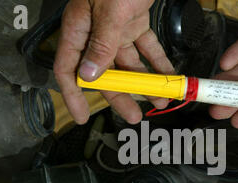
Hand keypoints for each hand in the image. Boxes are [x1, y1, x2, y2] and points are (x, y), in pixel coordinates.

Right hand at [54, 0, 174, 124]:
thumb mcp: (110, 10)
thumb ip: (100, 43)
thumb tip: (88, 76)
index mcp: (80, 29)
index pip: (68, 70)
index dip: (73, 95)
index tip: (81, 116)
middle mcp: (95, 32)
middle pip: (104, 73)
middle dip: (121, 96)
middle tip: (135, 116)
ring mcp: (116, 28)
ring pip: (127, 63)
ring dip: (145, 82)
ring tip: (162, 99)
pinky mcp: (135, 22)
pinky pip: (145, 48)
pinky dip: (157, 62)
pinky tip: (169, 76)